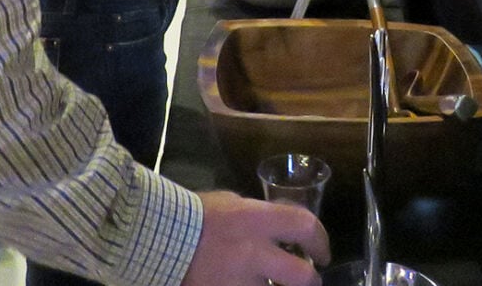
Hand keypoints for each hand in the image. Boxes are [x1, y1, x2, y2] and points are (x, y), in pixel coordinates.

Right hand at [181, 191, 328, 285]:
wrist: (158, 238)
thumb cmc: (194, 214)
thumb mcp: (231, 203)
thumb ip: (257, 214)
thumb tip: (277, 224)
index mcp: (256, 221)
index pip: (304, 225)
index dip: (321, 239)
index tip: (322, 251)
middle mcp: (254, 253)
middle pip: (302, 276)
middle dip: (311, 279)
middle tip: (310, 279)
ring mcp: (240, 282)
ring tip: (277, 284)